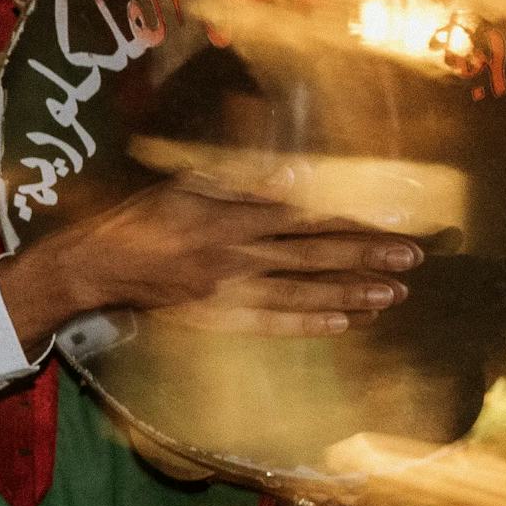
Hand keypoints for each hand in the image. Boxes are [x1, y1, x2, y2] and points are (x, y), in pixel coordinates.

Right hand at [0, 179, 417, 350]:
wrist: (95, 267)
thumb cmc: (137, 219)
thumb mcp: (184, 186)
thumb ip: (238, 186)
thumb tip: (291, 182)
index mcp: (226, 221)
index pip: (301, 221)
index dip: (345, 224)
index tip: (385, 225)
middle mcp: (234, 258)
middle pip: (311, 257)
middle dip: (364, 258)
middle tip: (410, 260)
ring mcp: (228, 292)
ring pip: (300, 293)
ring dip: (349, 294)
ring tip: (393, 295)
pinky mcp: (218, 317)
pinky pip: (271, 322)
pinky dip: (308, 323)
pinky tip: (343, 323)